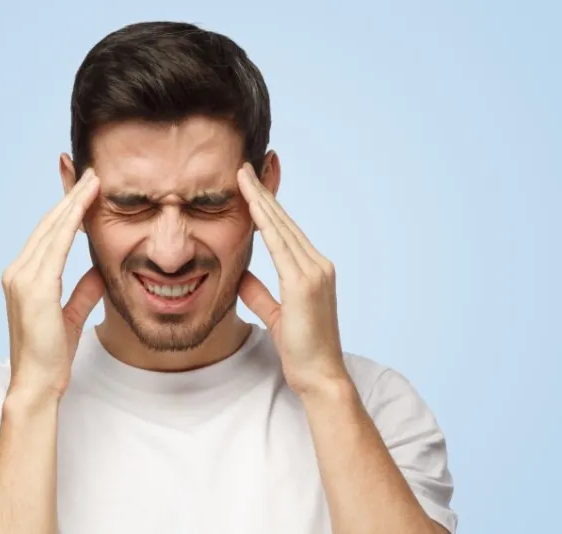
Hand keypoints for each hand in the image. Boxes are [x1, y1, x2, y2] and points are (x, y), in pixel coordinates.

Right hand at [0, 169, 104, 398]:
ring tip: (93, 180)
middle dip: (70, 197)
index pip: (48, 235)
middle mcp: (17, 272)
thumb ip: (83, 291)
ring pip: (52, 230)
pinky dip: (71, 224)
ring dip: (73, 203)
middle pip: (48, 225)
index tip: (85, 190)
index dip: (67, 210)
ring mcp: (22, 278)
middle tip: (91, 173)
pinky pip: (56, 247)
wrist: (37, 383)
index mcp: (23, 277)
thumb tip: (100, 272)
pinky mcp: (34, 288)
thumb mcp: (70, 316)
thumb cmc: (52, 355)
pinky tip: (84, 207)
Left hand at [236, 163, 346, 395]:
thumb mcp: (275, 315)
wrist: (320, 376)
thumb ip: (259, 293)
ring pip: (281, 228)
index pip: (285, 231)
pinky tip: (252, 206)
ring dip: (260, 200)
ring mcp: (315, 272)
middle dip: (262, 193)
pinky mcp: (304, 284)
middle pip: (284, 222)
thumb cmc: (301, 349)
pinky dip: (265, 224)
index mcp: (313, 271)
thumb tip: (240, 275)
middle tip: (243, 167)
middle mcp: (318, 265)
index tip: (250, 185)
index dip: (267, 207)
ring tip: (242, 177)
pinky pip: (280, 247)